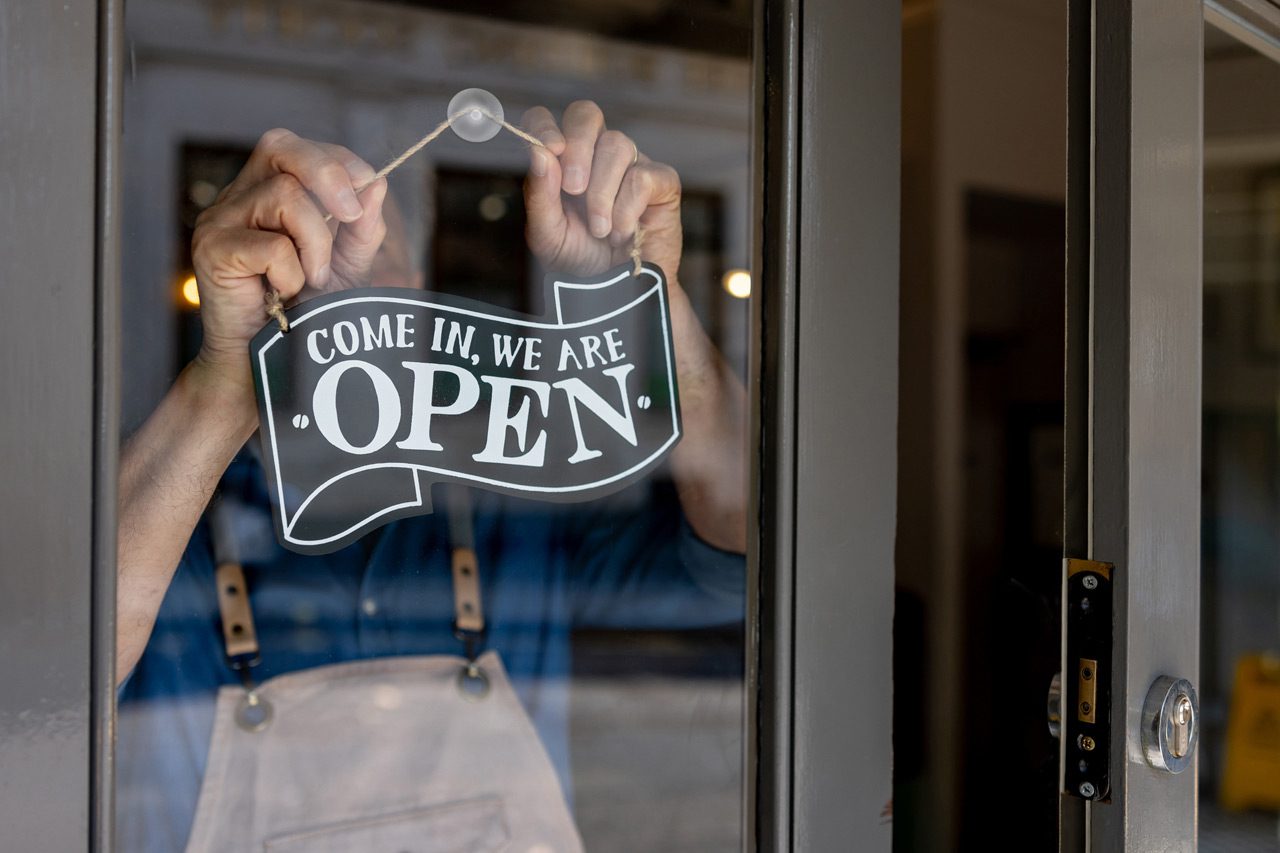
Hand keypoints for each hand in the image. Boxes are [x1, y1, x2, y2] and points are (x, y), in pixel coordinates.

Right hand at [190, 128, 387, 387]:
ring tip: (312, 279)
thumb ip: (361, 229)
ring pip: (284, 196)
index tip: (368, 186)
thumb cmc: (302, 313)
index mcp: (263, 190)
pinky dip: (291, 272)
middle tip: (352, 216)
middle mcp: (236, 197)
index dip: (336, 159)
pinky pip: (270, 245)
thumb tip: (377, 185)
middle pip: (279, 147)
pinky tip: (283, 295)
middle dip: (329, 175)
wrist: (265, 365)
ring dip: (316, 242)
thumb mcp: (345, 266)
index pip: (294, 147)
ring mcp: (219, 221)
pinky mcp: (212, 251)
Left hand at [522, 101, 681, 282]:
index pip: (548, 119)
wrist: (618, 294)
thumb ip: (539, 195)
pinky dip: (627, 209)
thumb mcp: (548, 234)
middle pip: (586, 114)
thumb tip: (540, 154)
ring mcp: (631, 164)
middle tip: (574, 191)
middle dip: (577, 149)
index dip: (545, 126)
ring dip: (602, 194)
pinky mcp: (662, 182)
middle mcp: (596, 155)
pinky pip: (642, 176)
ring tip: (600, 230)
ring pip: (616, 145)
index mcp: (563, 161)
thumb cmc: (581, 260)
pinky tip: (623, 232)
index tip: (549, 151)